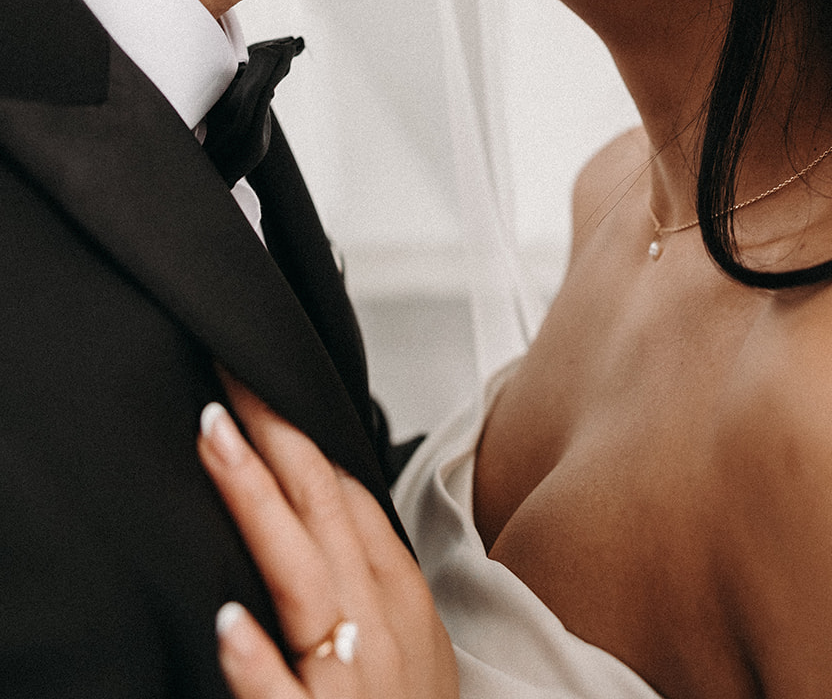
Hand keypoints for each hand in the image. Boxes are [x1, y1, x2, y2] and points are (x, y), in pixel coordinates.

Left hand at [198, 376, 457, 697]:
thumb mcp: (407, 633)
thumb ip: (364, 564)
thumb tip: (319, 488)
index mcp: (396, 592)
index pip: (345, 490)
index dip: (299, 428)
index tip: (257, 377)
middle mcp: (378, 624)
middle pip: (320, 509)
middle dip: (274, 435)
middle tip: (228, 375)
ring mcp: (352, 682)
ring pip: (301, 578)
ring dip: (255, 502)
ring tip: (213, 441)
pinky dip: (258, 661)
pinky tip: (224, 623)